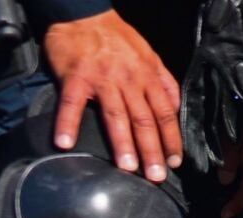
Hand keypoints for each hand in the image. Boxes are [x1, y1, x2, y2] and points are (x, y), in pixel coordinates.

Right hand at [44, 10, 181, 181]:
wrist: (83, 13)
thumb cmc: (117, 37)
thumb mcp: (149, 55)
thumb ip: (164, 82)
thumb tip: (176, 108)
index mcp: (148, 76)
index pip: (165, 113)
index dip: (171, 139)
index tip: (174, 162)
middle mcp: (128, 79)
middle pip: (144, 119)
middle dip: (151, 150)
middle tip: (155, 176)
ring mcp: (102, 79)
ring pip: (115, 115)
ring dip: (122, 143)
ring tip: (126, 168)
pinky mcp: (76, 77)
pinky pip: (72, 104)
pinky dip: (67, 123)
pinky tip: (65, 143)